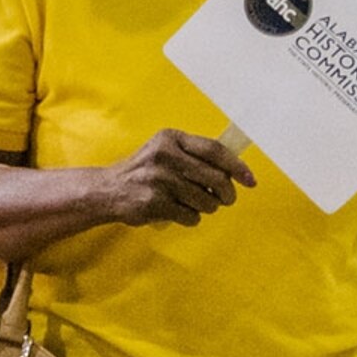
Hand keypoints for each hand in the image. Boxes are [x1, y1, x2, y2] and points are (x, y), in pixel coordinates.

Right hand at [99, 129, 254, 225]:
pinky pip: (191, 216)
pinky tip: (175, 211)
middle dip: (226, 194)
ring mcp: (158, 179)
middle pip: (216, 178)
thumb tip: (236, 171)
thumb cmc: (145, 171)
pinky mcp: (154, 202)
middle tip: (224, 199)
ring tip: (192, 204)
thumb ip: (196, 156)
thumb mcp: (166, 152)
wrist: (107, 190)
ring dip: (206, 207)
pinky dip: (189, 218)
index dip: (237, 167)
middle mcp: (164, 156)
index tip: (250, 181)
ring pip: (207, 201)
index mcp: (170, 139)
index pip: (215, 150)